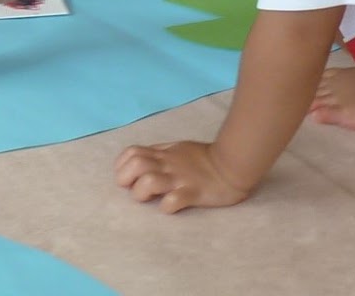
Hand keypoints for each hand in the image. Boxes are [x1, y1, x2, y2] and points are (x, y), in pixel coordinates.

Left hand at [114, 140, 254, 213]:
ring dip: (142, 192)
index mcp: (164, 153)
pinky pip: (173, 201)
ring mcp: (180, 179)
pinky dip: (166, 206)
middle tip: (133, 189)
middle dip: (126, 178)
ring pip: (149, 181)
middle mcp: (168, 165)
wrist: (233, 165)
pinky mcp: (193, 193)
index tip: (125, 178)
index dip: (122, 165)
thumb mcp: (179, 148)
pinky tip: (169, 207)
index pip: (132, 152)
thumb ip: (161, 153)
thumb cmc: (205, 157)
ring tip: (149, 199)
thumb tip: (143, 158)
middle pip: (136, 165)